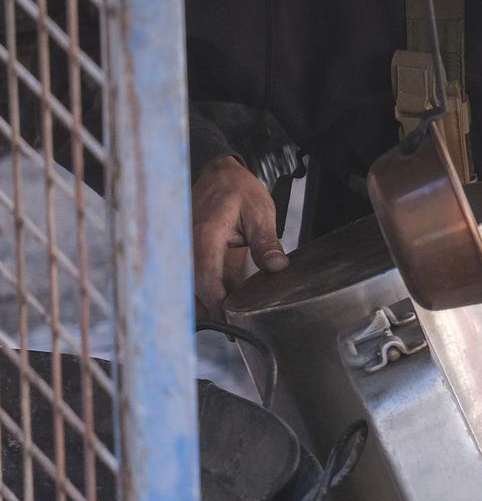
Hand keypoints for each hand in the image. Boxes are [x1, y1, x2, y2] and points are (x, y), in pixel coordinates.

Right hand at [192, 155, 286, 316]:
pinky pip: (199, 276)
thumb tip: (276, 267)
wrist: (219, 173)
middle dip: (212, 309)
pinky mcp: (193, 253)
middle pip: (195, 288)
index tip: (230, 321)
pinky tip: (229, 299)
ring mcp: (187, 250)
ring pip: (194, 285)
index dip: (216, 304)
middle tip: (235, 327)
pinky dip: (212, 288)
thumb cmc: (237, 189)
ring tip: (234, 317)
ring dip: (211, 301)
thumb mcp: (260, 212)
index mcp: (205, 236)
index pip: (205, 280)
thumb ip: (266, 242)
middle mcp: (188, 246)